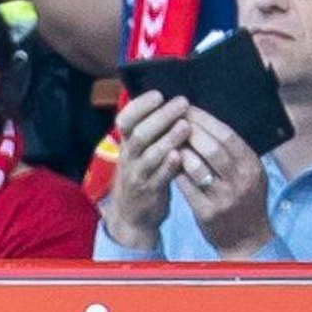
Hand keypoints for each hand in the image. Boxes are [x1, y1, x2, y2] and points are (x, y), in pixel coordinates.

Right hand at [100, 90, 188, 250]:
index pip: (126, 119)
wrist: (131, 217)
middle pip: (139, 133)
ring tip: (186, 125)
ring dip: (167, 138)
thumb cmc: (142, 176)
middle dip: (161, 116)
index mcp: (127, 144)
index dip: (140, 105)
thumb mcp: (138, 153)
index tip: (158, 94)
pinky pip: (158, 178)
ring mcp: (138, 175)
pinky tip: (180, 156)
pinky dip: (168, 166)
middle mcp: (129, 157)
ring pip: (149, 154)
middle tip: (182, 102)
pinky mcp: (149, 192)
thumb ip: (149, 132)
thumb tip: (167, 103)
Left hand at [174, 106, 273, 257]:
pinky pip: (186, 186)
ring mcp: (224, 197)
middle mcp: (241, 179)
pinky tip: (165, 162)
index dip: (204, 119)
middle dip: (188, 130)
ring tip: (166, 139)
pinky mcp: (207, 212)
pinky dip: (174, 171)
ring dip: (178, 150)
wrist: (247, 239)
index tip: (186, 108)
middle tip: (170, 119)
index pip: (227, 134)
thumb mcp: (248, 173)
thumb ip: (232, 151)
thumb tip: (206, 122)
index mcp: (251, 165)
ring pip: (197, 166)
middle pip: (212, 147)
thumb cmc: (244, 200)